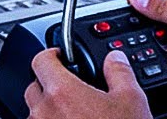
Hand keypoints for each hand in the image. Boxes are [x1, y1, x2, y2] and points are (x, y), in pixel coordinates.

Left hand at [25, 48, 152, 118]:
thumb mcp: (132, 101)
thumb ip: (120, 72)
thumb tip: (115, 59)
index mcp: (62, 92)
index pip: (41, 60)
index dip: (52, 54)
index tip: (61, 56)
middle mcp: (43, 113)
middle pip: (34, 87)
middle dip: (50, 85)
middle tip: (73, 90)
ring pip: (35, 115)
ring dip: (49, 111)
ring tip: (74, 117)